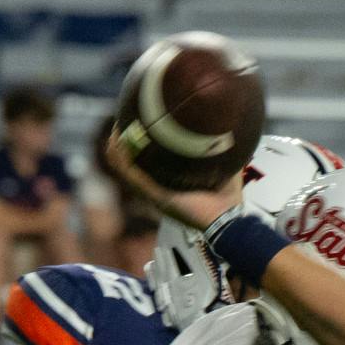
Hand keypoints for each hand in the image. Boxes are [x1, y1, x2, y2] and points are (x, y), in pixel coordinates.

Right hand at [102, 127, 244, 230]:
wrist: (229, 220)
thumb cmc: (228, 200)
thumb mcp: (225, 168)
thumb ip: (222, 151)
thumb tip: (229, 129)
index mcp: (170, 187)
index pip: (148, 167)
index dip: (140, 149)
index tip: (139, 126)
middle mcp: (158, 192)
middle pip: (132, 167)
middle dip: (124, 146)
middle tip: (123, 124)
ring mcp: (154, 195)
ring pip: (125, 170)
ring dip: (117, 149)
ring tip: (116, 129)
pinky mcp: (156, 196)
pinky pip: (132, 175)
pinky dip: (122, 158)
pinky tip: (117, 141)